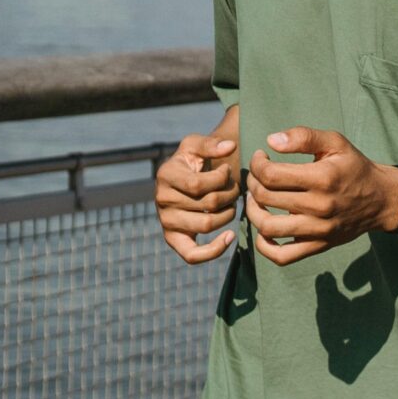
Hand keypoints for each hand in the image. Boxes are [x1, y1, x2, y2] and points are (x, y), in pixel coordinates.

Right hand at [155, 131, 239, 263]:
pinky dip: (214, 250)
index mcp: (166, 175)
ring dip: (228, 214)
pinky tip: (230, 237)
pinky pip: (192, 255)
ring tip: (232, 203)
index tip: (228, 171)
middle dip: (230, 194)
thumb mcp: (196, 145)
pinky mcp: (173, 239)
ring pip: (206, 225)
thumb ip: (211, 143)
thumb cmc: (192, 161)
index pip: (198, 185)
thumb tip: (230, 147)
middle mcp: (162, 200)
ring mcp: (167, 221)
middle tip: (235, 188)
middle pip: (207, 205)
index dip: (221, 179)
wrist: (183, 179)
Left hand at [245, 128, 397, 264]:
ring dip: (252, 212)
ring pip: (268, 227)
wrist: (382, 199)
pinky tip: (264, 230)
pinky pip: (282, 256)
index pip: (271, 175)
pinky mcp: (318, 245)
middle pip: (265, 198)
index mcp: (323, 178)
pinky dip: (264, 246)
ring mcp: (318, 229)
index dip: (257, 164)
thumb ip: (304, 137)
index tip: (261, 158)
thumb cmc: (355, 167)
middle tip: (257, 176)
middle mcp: (319, 206)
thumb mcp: (336, 143)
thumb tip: (271, 141)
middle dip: (253, 183)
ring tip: (256, 199)